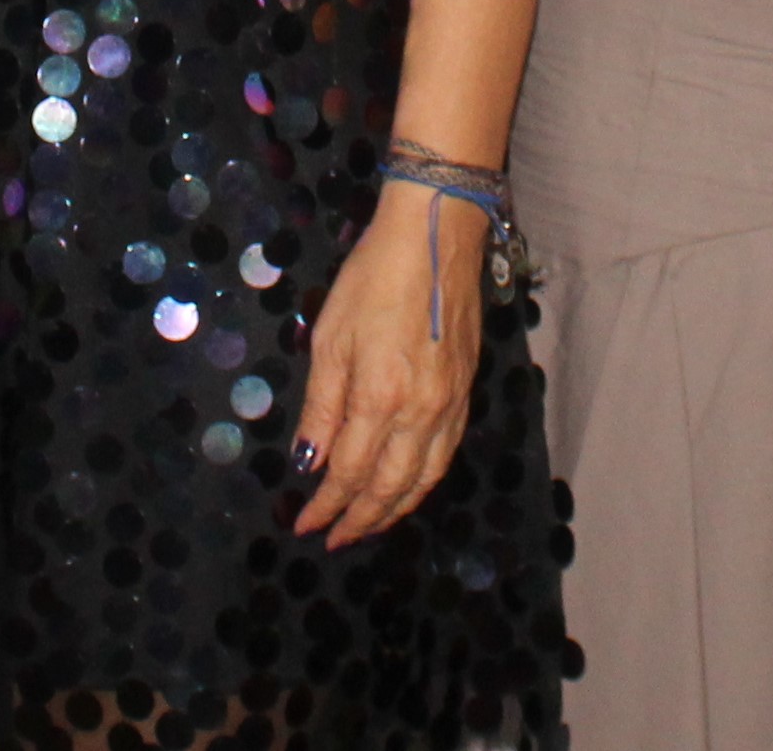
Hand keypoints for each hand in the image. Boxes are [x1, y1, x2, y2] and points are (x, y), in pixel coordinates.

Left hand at [288, 189, 486, 550]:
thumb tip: (309, 463)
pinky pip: (445, 453)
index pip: (349, 471)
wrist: (436, 235)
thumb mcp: (330, 336)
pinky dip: (423, 481)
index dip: (326, 505)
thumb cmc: (373, 278)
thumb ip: (322, 406)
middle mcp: (423, 411)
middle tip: (334, 538)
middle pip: (391, 486)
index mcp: (382, 397)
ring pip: (424, 478)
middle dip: (360, 519)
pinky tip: (409, 485)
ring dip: (395, 509)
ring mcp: (451, 403)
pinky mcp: (466, 390)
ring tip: (368, 524)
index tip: (305, 525)